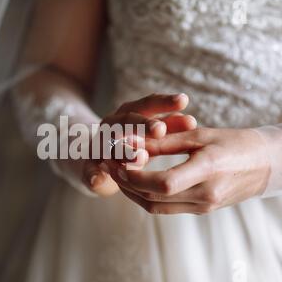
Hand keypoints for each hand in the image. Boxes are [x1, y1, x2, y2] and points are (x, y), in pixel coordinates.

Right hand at [80, 93, 195, 195]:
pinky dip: (93, 174)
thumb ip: (169, 129)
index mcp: (130, 113)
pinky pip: (89, 169)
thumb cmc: (132, 143)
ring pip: (110, 144)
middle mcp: (113, 124)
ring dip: (124, 150)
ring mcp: (99, 144)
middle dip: (144, 125)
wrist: (97, 157)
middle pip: (128, 120)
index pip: (148, 104)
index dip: (165, 104)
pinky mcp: (88, 164)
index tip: (184, 103)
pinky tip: (98, 178)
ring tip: (141, 157)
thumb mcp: (151, 134)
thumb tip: (193, 122)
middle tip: (160, 130)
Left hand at [107, 128, 270, 212]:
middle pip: (154, 198)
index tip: (119, 162)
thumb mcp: (199, 135)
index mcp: (207, 170)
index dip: (135, 176)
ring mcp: (203, 206)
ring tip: (120, 174)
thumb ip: (165, 142)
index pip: (162, 184)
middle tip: (112, 166)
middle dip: (127, 184)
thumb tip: (132, 144)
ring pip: (156, 207)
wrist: (265, 165)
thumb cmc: (234, 143)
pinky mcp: (201, 210)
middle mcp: (205, 195)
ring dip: (133, 193)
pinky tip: (138, 182)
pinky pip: (166, 208)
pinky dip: (147, 197)